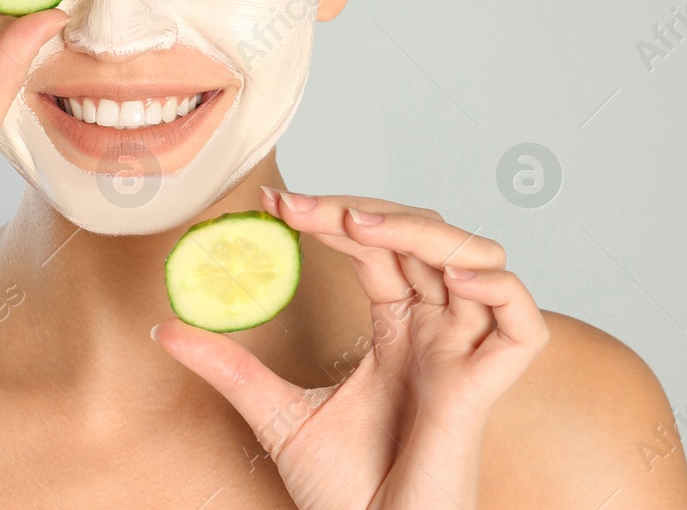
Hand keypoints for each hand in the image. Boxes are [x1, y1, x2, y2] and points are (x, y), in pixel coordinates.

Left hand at [153, 191, 550, 509]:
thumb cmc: (345, 494)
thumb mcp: (276, 415)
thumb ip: (229, 368)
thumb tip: (164, 328)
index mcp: (397, 329)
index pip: (377, 248)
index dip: (333, 217)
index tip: (276, 205)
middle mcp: (436, 330)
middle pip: (422, 237)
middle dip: (365, 210)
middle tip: (303, 207)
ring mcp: (464, 353)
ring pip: (475, 259)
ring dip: (424, 230)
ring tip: (360, 224)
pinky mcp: (488, 386)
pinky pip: (522, 321)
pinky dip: (497, 286)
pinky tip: (450, 274)